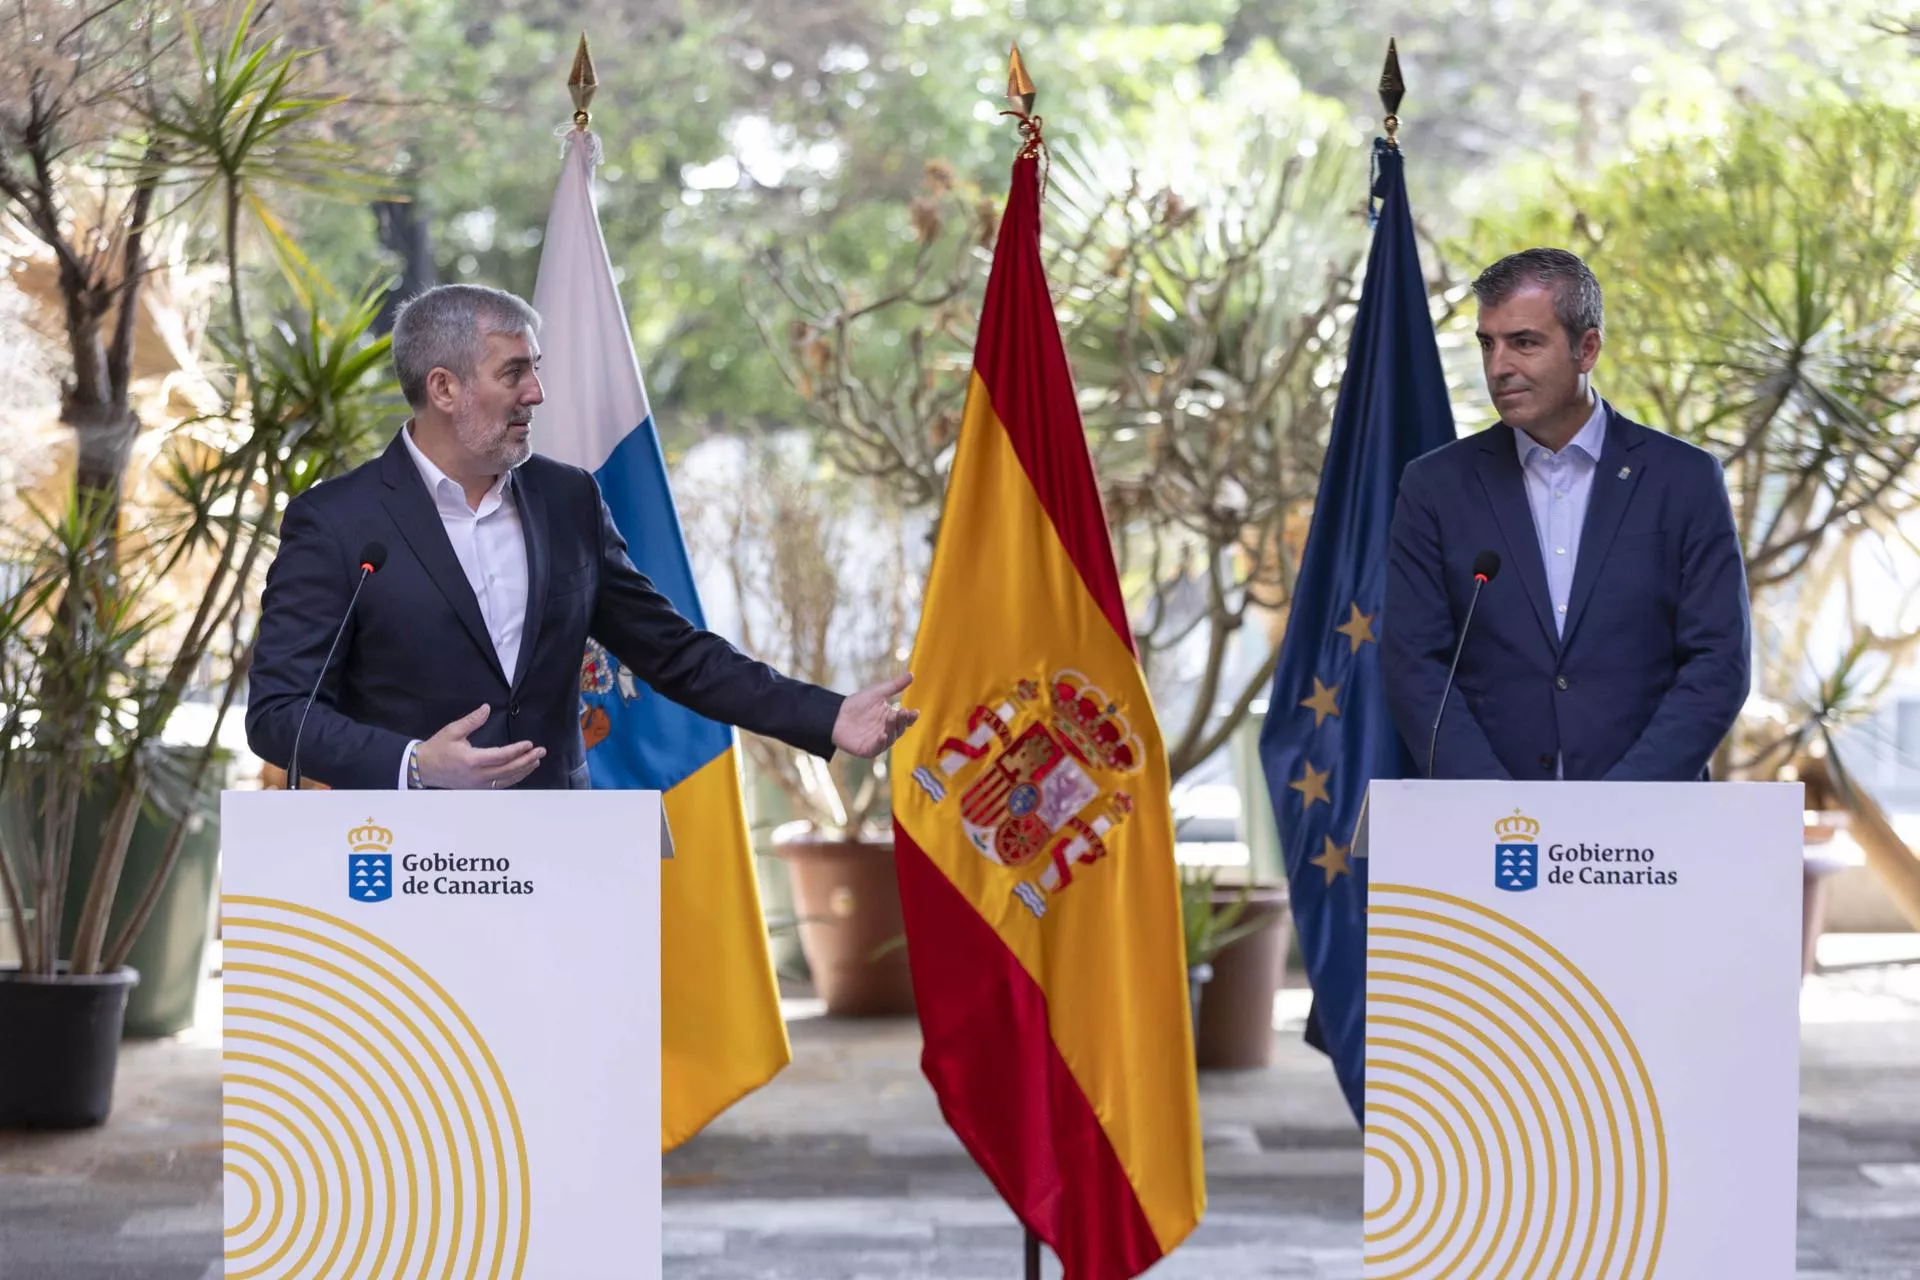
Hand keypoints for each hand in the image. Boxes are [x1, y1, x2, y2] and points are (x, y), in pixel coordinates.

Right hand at [415, 704, 544, 789]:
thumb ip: (472, 720)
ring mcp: (477, 785)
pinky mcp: (477, 788)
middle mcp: (477, 775)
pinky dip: (513, 779)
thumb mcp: (452, 731)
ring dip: (523, 771)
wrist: (422, 768)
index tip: (529, 744)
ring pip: (506, 780)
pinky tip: (522, 771)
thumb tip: (486, 708)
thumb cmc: (437, 748)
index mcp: (471, 760)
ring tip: (536, 761)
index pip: (500, 756)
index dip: (517, 751)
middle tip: (541, 752)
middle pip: (508, 770)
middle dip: (526, 761)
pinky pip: (499, 785)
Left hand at [832, 672, 919, 757]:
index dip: (911, 716)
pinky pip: (878, 748)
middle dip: (902, 721)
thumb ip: (895, 686)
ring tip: (891, 718)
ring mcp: (879, 741)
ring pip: (891, 738)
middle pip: (900, 729)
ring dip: (893, 729)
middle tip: (901, 711)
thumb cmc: (856, 704)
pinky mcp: (869, 749)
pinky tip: (882, 735)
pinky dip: (881, 742)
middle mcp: (887, 731)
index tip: (914, 711)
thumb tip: (911, 674)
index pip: (905, 719)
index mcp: (891, 718)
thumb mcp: (877, 693)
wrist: (835, 715)